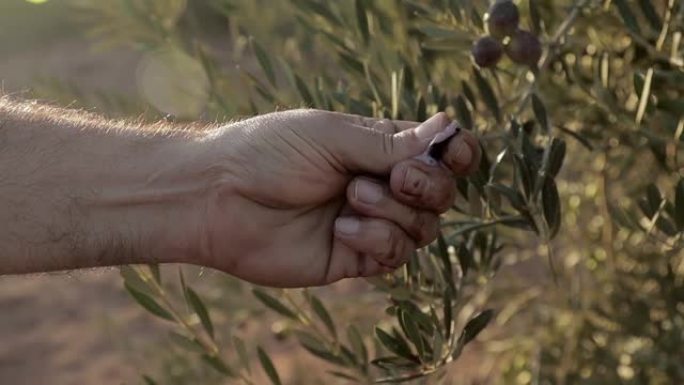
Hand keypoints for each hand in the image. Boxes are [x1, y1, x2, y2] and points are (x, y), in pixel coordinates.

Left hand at [196, 109, 480, 286]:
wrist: (218, 198)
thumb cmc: (269, 152)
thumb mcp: (333, 137)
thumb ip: (391, 143)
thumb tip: (447, 126)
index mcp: (378, 146)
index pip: (438, 152)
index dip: (456, 155)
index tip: (454, 155)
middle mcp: (380, 185)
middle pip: (440, 193)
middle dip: (427, 186)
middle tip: (393, 178)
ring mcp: (369, 223)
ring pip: (423, 228)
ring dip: (393, 212)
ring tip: (350, 199)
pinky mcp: (354, 257)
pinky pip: (394, 255)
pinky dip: (377, 240)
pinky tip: (341, 228)